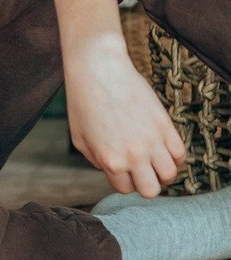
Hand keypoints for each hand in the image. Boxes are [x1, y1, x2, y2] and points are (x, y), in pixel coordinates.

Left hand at [65, 40, 186, 196]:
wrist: (98, 69)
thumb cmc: (83, 101)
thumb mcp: (80, 137)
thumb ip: (97, 161)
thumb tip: (113, 171)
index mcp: (111, 161)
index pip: (125, 188)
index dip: (122, 179)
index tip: (120, 166)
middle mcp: (134, 156)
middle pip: (151, 190)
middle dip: (144, 181)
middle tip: (137, 166)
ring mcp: (152, 142)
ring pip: (170, 175)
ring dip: (161, 170)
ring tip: (150, 156)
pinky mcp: (166, 126)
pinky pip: (181, 154)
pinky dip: (173, 155)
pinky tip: (161, 146)